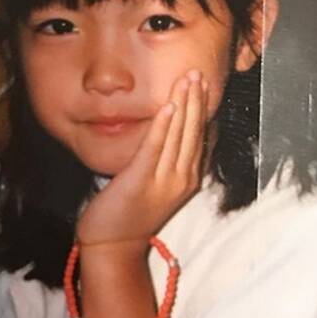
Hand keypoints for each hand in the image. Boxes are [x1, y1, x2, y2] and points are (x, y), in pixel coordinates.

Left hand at [76, 71, 208, 248]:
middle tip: (198, 73)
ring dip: (184, 105)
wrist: (114, 244)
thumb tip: (172, 134)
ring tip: (188, 80)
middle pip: (192, 132)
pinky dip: (163, 126)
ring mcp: (164, 182)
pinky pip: (155, 148)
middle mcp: (182, 179)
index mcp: (187, 178)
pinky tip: (169, 106)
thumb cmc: (131, 212)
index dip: (201, 108)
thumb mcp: (157, 185)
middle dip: (196, 100)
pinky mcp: (142, 181)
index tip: (202, 84)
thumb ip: (167, 161)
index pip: (199, 137)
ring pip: (178, 136)